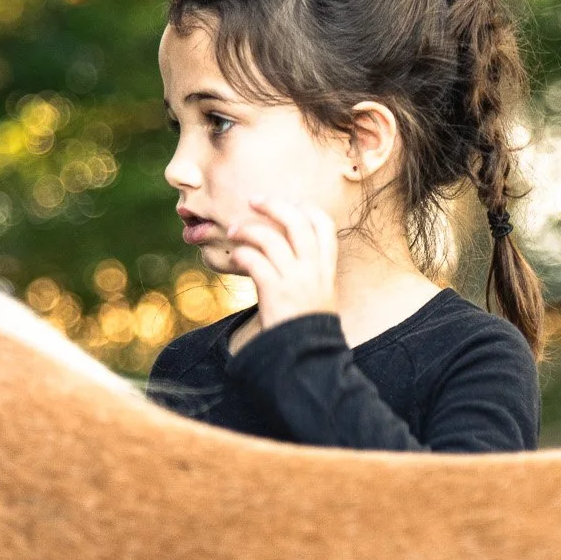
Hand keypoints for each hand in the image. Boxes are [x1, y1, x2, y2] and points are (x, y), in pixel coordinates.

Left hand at [224, 197, 339, 331]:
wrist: (307, 358)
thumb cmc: (308, 329)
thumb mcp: (320, 297)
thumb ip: (310, 273)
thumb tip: (286, 249)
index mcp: (326, 270)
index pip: (325, 226)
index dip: (307, 208)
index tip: (290, 203)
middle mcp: (314, 271)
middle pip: (297, 222)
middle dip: (274, 206)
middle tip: (254, 201)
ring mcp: (295, 281)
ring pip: (271, 238)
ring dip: (248, 229)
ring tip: (234, 230)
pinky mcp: (275, 293)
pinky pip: (255, 261)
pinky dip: (242, 254)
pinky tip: (235, 256)